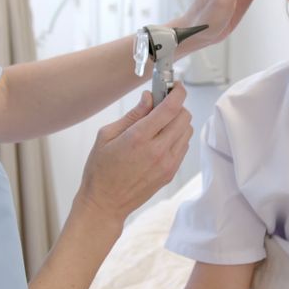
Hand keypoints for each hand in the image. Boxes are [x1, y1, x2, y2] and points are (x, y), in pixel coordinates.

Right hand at [73, 85, 193, 227]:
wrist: (105, 203)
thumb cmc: (100, 170)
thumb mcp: (107, 136)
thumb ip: (132, 115)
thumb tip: (148, 97)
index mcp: (139, 137)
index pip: (170, 107)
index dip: (177, 92)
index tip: (176, 86)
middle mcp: (157, 150)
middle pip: (184, 117)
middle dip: (177, 105)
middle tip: (163, 104)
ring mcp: (167, 163)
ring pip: (187, 131)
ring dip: (178, 122)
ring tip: (160, 124)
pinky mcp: (170, 173)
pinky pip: (183, 147)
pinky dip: (177, 137)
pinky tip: (161, 139)